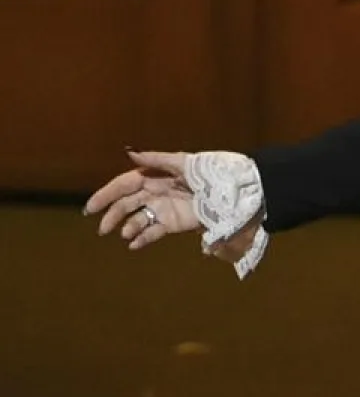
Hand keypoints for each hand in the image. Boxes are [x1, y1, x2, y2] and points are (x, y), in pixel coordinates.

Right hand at [84, 150, 200, 250]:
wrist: (231, 193)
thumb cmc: (208, 173)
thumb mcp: (183, 162)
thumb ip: (156, 159)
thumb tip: (129, 152)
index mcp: (154, 176)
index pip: (124, 185)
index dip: (106, 194)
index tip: (91, 207)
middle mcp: (154, 193)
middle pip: (126, 204)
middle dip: (112, 215)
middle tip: (102, 229)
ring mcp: (162, 209)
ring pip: (137, 219)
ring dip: (128, 227)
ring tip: (125, 234)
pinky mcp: (173, 224)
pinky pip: (153, 232)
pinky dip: (142, 239)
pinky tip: (134, 244)